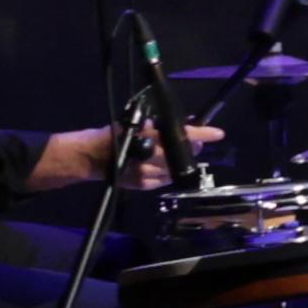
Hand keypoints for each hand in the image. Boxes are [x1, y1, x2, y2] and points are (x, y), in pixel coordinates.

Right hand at [37, 118, 221, 189]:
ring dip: (182, 160)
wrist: (90, 157)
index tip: (218, 133)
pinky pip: (165, 179)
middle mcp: (148, 157)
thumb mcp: (134, 122)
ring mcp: (147, 174)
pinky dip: (170, 171)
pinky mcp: (144, 185)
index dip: (201, 134)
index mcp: (146, 137)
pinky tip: (166, 164)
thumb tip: (185, 123)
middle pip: (181, 154)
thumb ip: (157, 125)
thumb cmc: (112, 135)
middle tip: (195, 141)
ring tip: (181, 152)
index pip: (180, 136)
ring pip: (176, 168)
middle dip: (192, 148)